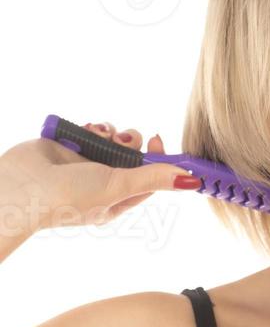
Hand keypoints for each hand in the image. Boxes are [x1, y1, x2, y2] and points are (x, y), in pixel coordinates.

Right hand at [1, 121, 198, 232]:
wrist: (20, 187)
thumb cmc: (69, 198)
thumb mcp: (118, 186)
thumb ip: (154, 178)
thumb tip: (192, 181)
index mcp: (117, 199)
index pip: (150, 176)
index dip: (159, 159)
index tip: (159, 141)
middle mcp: (103, 181)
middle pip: (133, 154)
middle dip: (131, 142)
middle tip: (124, 139)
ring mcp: (86, 162)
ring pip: (113, 139)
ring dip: (111, 133)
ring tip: (101, 136)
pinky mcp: (70, 145)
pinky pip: (92, 130)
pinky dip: (92, 127)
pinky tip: (85, 131)